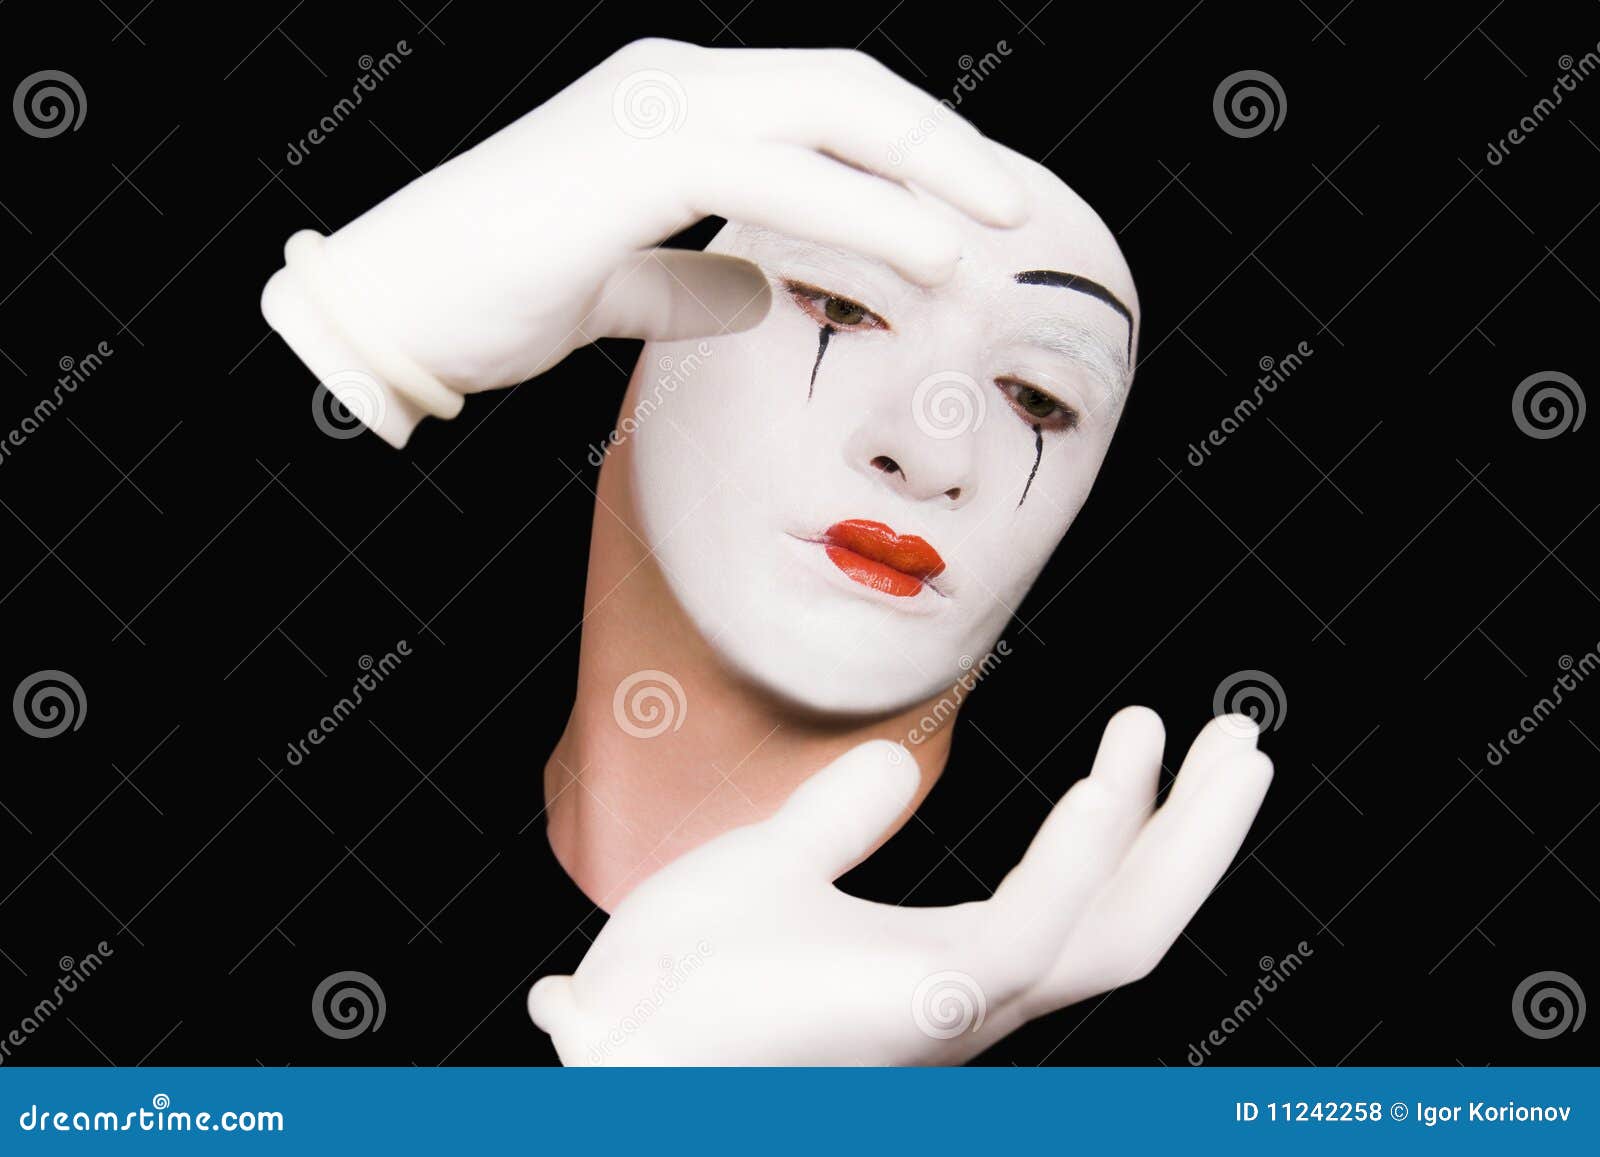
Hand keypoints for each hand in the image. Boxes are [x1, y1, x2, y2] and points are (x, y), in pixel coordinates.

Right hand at [261, 38, 1027, 445]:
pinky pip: (780, 173)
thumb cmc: (493, 290)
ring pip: (830, 114)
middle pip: (845, 89)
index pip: (817, 105)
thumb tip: (758, 287)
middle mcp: (674, 84)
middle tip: (1009, 204)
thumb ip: (688, 278)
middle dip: (938, 142)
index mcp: (673, 105)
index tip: (959, 204)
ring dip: (926, 168)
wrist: (395, 305)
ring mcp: (655, 109)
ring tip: (994, 228)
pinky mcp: (636, 157)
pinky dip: (867, 209)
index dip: (898, 148)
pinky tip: (927, 253)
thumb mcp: (618, 282)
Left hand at [526, 708, 1272, 1064]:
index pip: (1080, 899)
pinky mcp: (928, 1004)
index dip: (1134, 823)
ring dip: (1186, 839)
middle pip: (1133, 923)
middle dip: (1199, 837)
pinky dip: (1084, 852)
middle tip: (1244, 739)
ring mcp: (960, 1008)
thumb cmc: (679, 986)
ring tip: (1232, 743)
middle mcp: (976, 997)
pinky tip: (1111, 777)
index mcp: (948, 966)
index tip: (1150, 732)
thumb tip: (889, 763)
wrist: (615, 1058)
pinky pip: (1038, 930)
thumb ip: (836, 821)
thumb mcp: (768, 870)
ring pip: (1122, 936)